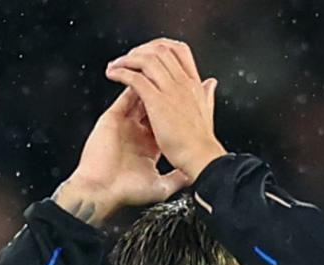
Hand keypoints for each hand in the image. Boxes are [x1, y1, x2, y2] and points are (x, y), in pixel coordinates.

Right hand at [54, 86, 192, 225]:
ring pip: (141, 99)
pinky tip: (145, 77)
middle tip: (179, 85)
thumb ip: (177, 179)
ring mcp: (125, 125)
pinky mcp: (112, 119)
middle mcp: (138, 134)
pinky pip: (125, 98)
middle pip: (154, 109)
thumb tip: (193, 177)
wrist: (102, 190)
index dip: (177, 116)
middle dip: (166, 97)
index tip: (190, 108)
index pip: (166, 125)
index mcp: (150, 148)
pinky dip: (134, 85)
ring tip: (164, 76)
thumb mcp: (161, 187)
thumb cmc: (127, 190)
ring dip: (151, 87)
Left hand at [105, 38, 226, 181]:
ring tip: (115, 65)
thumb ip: (206, 95)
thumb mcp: (207, 112)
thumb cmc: (202, 143)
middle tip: (127, 59)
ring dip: (127, 59)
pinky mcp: (157, 101)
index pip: (178, 50)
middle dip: (140, 50)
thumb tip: (210, 83)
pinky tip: (112, 74)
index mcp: (194, 85)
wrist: (202, 158)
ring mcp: (171, 90)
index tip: (147, 53)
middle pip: (160, 50)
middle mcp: (183, 83)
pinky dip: (121, 72)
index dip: (160, 47)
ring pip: (146, 59)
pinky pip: (135, 78)